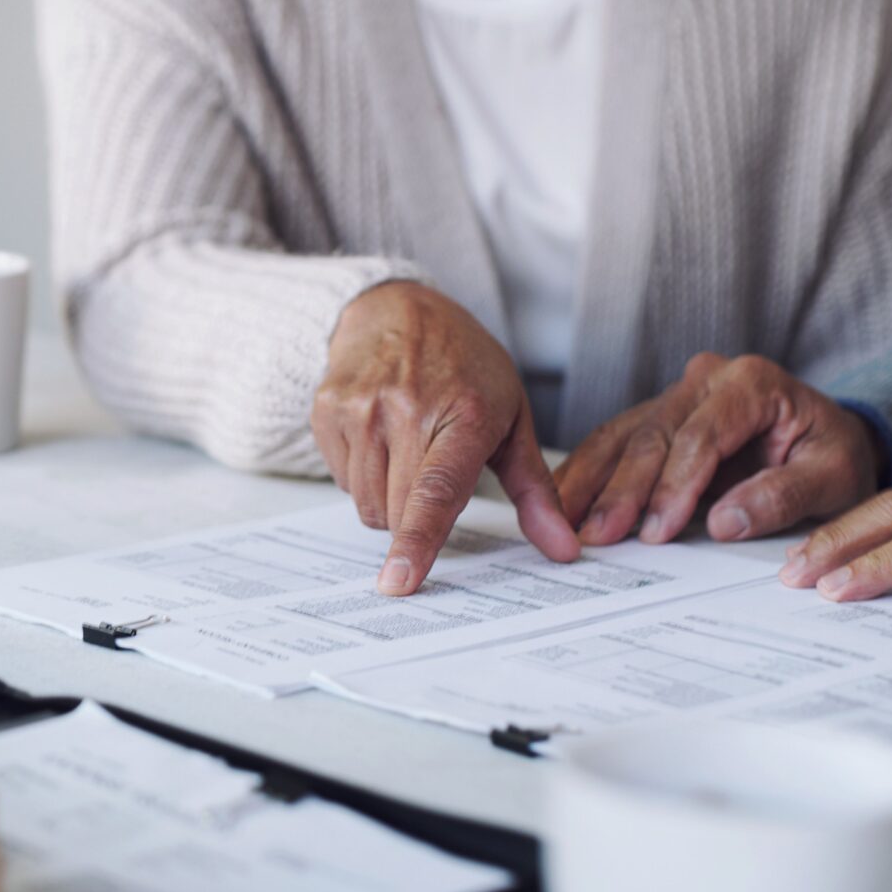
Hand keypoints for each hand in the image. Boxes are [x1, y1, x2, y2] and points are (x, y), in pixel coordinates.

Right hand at [313, 282, 577, 594]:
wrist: (398, 309)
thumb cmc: (464, 367)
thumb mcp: (513, 419)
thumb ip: (536, 492)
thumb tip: (564, 550)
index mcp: (462, 415)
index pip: (434, 491)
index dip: (417, 540)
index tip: (399, 581)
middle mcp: (405, 410)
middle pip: (396, 511)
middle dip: (415, 517)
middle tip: (433, 471)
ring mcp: (360, 408)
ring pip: (365, 503)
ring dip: (387, 499)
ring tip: (405, 452)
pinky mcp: (327, 410)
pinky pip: (340, 480)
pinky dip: (361, 476)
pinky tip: (378, 438)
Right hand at [556, 353, 880, 545]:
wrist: (830, 438)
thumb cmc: (834, 455)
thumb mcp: (833, 477)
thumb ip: (782, 495)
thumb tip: (724, 522)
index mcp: (751, 382)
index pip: (700, 437)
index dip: (674, 486)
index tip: (657, 531)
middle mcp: (706, 379)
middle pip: (652, 435)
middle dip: (622, 490)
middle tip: (597, 535)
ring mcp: (677, 394)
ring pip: (622, 436)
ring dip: (590, 482)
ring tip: (564, 522)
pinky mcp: (657, 415)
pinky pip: (613, 442)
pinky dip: (587, 474)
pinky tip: (563, 501)